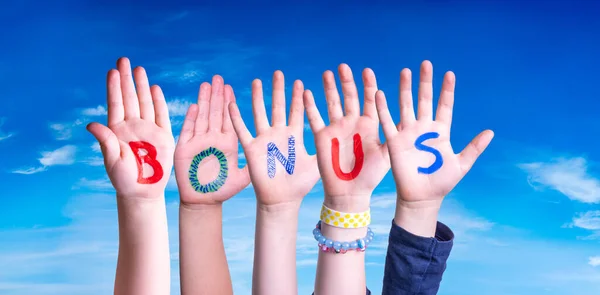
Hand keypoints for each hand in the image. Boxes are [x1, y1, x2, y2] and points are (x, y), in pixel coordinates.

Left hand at [87, 57, 174, 198]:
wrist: (143, 192)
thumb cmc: (124, 179)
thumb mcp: (112, 160)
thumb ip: (105, 141)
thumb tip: (91, 124)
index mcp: (117, 131)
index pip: (115, 104)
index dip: (114, 88)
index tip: (112, 71)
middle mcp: (132, 126)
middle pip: (129, 98)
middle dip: (126, 79)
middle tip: (124, 59)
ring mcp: (148, 130)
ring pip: (145, 103)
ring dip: (142, 86)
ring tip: (139, 69)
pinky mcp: (163, 136)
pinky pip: (161, 115)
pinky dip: (159, 102)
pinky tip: (155, 88)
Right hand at [174, 75, 249, 205]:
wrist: (203, 202)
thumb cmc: (223, 190)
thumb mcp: (243, 178)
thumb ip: (254, 165)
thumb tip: (272, 156)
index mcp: (227, 143)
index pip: (229, 118)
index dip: (229, 102)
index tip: (230, 87)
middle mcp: (213, 139)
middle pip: (215, 113)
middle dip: (217, 95)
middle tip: (218, 78)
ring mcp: (198, 142)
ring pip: (202, 117)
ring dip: (204, 101)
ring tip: (206, 84)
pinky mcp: (185, 149)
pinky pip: (188, 131)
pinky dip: (192, 119)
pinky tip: (195, 106)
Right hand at [228, 71, 319, 206]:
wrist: (282, 200)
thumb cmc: (300, 184)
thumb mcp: (317, 163)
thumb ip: (326, 148)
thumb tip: (347, 139)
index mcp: (294, 136)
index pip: (296, 111)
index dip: (297, 97)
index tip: (299, 81)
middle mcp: (279, 134)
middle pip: (278, 107)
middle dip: (279, 90)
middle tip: (278, 72)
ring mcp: (264, 140)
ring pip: (260, 113)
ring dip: (258, 98)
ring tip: (257, 81)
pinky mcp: (252, 150)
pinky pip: (242, 132)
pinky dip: (236, 119)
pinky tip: (231, 105)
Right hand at [303, 64, 389, 210]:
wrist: (349, 192)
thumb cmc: (370, 176)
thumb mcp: (386, 155)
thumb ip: (392, 135)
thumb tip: (406, 117)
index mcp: (369, 125)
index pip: (369, 99)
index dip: (368, 85)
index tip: (367, 70)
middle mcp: (352, 123)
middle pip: (349, 96)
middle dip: (347, 81)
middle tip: (344, 66)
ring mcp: (336, 128)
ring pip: (332, 102)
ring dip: (329, 88)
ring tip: (327, 73)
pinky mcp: (322, 137)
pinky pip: (314, 118)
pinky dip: (310, 106)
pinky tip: (306, 93)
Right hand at [375, 60, 493, 207]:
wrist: (422, 198)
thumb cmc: (441, 182)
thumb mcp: (461, 164)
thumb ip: (474, 147)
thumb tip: (491, 132)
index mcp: (441, 132)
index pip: (444, 106)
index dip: (446, 91)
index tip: (449, 74)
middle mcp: (424, 129)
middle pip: (424, 100)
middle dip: (425, 82)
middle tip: (425, 64)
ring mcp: (408, 134)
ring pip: (406, 106)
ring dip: (405, 89)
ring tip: (405, 71)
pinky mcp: (394, 142)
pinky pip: (388, 122)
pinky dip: (383, 109)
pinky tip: (380, 94)